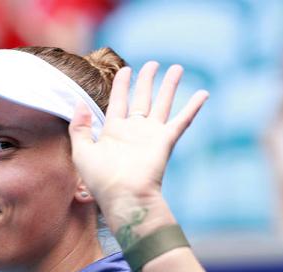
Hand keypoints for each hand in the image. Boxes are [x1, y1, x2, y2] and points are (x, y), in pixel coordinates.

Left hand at [68, 61, 208, 233]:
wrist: (125, 197)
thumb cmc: (101, 180)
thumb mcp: (81, 152)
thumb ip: (79, 127)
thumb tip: (79, 103)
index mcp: (114, 132)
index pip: (118, 101)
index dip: (121, 85)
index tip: (125, 69)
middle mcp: (134, 131)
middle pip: (142, 99)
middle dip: (147, 81)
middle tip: (152, 64)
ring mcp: (151, 135)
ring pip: (163, 104)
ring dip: (170, 86)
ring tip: (177, 68)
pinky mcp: (166, 141)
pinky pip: (182, 120)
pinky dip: (193, 107)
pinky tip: (203, 93)